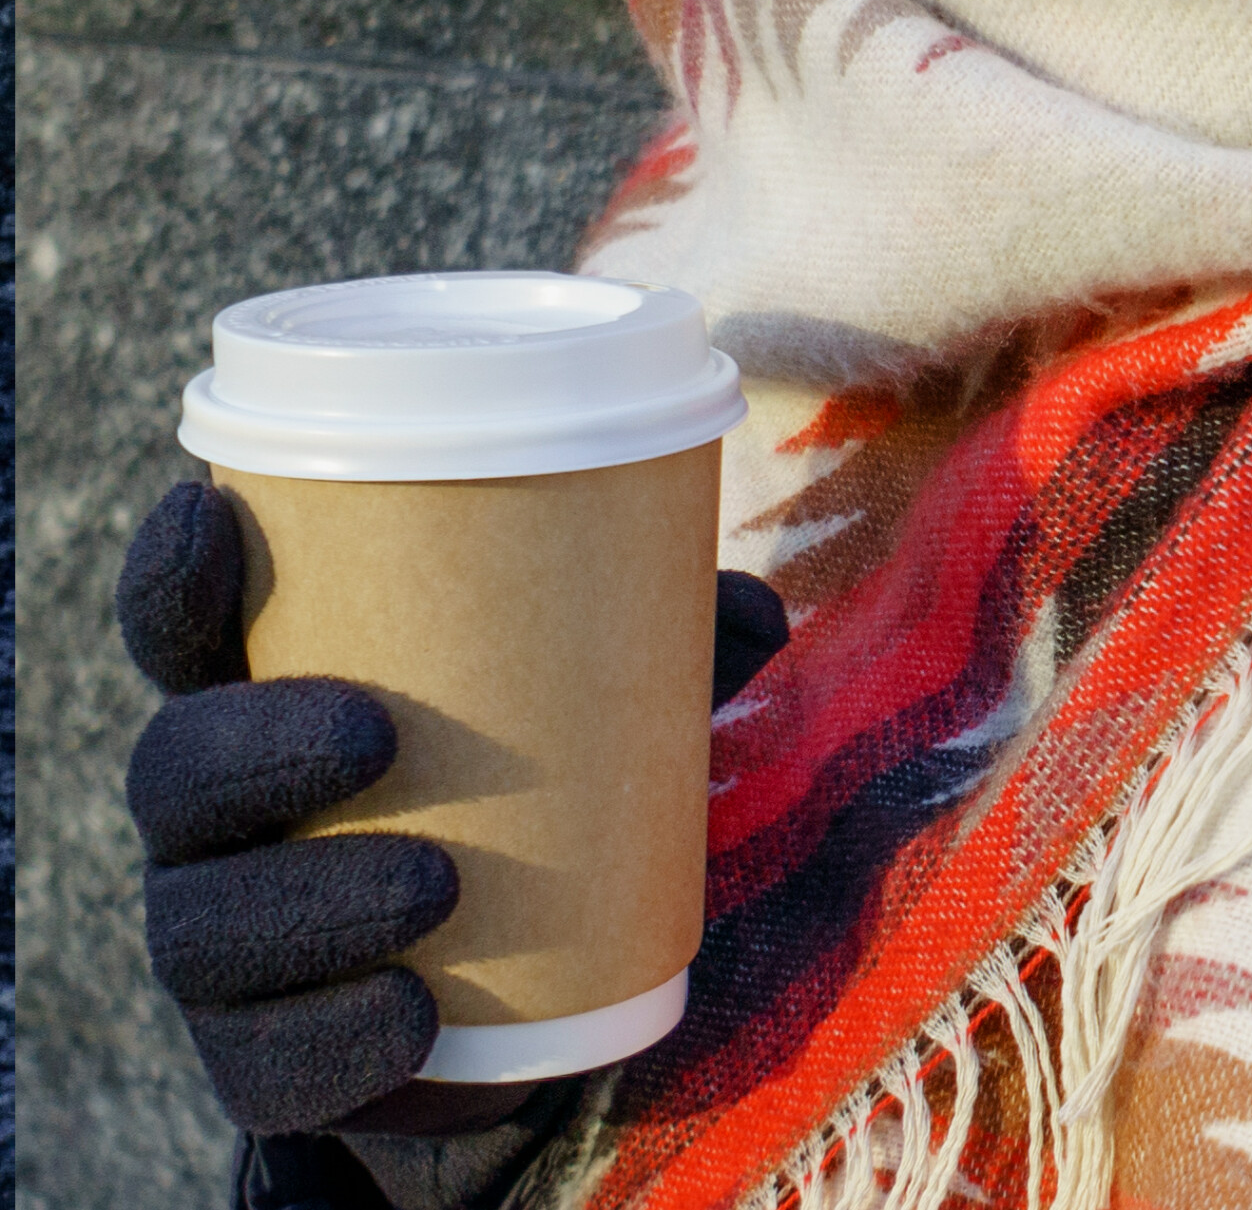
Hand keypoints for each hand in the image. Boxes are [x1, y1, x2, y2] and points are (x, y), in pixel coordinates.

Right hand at [119, 481, 790, 1136]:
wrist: (498, 1011)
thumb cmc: (514, 808)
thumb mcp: (579, 726)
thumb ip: (654, 661)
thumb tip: (755, 609)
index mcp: (261, 711)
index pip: (180, 635)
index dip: (175, 578)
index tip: (213, 511)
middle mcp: (212, 826)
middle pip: (174, 774)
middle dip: (255, 748)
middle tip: (377, 735)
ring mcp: (220, 947)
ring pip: (208, 924)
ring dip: (310, 899)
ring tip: (436, 884)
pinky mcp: (261, 1058)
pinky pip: (266, 1061)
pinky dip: (337, 1038)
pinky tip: (412, 1014)